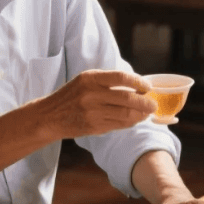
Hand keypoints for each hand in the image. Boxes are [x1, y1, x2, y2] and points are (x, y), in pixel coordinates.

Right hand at [35, 70, 155, 138]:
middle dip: (145, 102)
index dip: (139, 81)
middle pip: (127, 98)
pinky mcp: (93, 127)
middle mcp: (91, 94)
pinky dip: (130, 123)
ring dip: (141, 115)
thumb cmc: (72, 96)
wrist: (49, 116)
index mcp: (91, 78)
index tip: (148, 87)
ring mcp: (92, 112)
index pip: (121, 77)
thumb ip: (109, 81)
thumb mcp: (86, 80)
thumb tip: (140, 86)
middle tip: (153, 104)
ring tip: (147, 113)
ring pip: (126, 114)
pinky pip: (119, 125)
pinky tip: (135, 120)